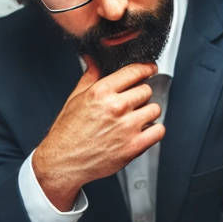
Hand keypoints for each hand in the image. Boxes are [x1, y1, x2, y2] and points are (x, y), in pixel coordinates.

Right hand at [33, 56, 164, 209]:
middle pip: (146, 90)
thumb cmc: (68, 132)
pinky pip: (159, 131)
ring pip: (155, 109)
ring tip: (135, 119)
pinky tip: (143, 131)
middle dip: (141, 95)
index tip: (150, 69)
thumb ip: (90, 77)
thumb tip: (93, 60)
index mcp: (101, 92)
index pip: (134, 71)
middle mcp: (115, 107)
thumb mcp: (75, 98)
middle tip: (132, 103)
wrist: (63, 161)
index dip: (146, 68)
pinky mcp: (134, 146)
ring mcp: (127, 127)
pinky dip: (154, 131)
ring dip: (148, 113)